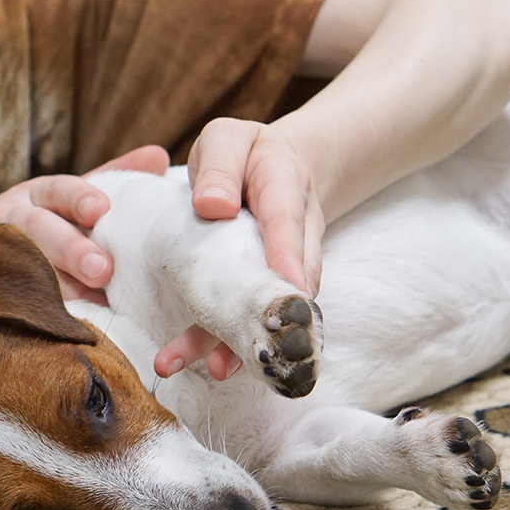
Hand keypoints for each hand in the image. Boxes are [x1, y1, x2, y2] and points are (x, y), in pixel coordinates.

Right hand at [0, 145, 170, 315]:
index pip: (59, 190)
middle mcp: (6, 217)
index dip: (80, 197)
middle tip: (103, 270)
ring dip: (33, 280)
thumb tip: (160, 157)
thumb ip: (107, 182)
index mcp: (37, 198)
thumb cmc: (22, 233)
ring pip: (3, 258)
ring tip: (66, 306)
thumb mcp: (58, 204)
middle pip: (37, 226)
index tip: (102, 210)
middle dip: (70, 248)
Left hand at [155, 119, 324, 380]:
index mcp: (284, 184)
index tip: (287, 287)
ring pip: (277, 304)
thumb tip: (212, 207)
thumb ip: (221, 166)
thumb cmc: (244, 155)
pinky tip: (215, 366)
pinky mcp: (273, 288)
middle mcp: (298, 232)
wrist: (278, 171)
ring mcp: (291, 265)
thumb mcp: (227, 140)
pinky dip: (236, 343)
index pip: (287, 220)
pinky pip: (260, 315)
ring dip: (248, 339)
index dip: (288, 255)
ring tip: (218, 369)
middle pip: (291, 276)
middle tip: (254, 347)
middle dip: (272, 314)